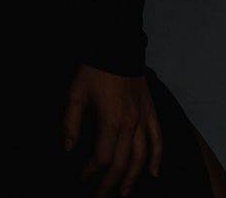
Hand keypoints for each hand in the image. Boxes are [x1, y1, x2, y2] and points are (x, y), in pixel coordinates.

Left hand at [60, 63, 161, 195]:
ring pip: (141, 157)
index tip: (82, 178)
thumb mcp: (75, 92)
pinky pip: (158, 139)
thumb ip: (70, 122)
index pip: (103, 158)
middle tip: (100, 196)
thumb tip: (67, 148)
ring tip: (124, 193)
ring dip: (133, 178)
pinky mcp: (150, 110)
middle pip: (122, 164)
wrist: (117, 44)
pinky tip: (153, 172)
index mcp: (111, 121)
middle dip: (110, 184)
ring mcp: (143, 118)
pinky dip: (157, 157)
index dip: (92, 172)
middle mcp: (131, 124)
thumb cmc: (95, 68)